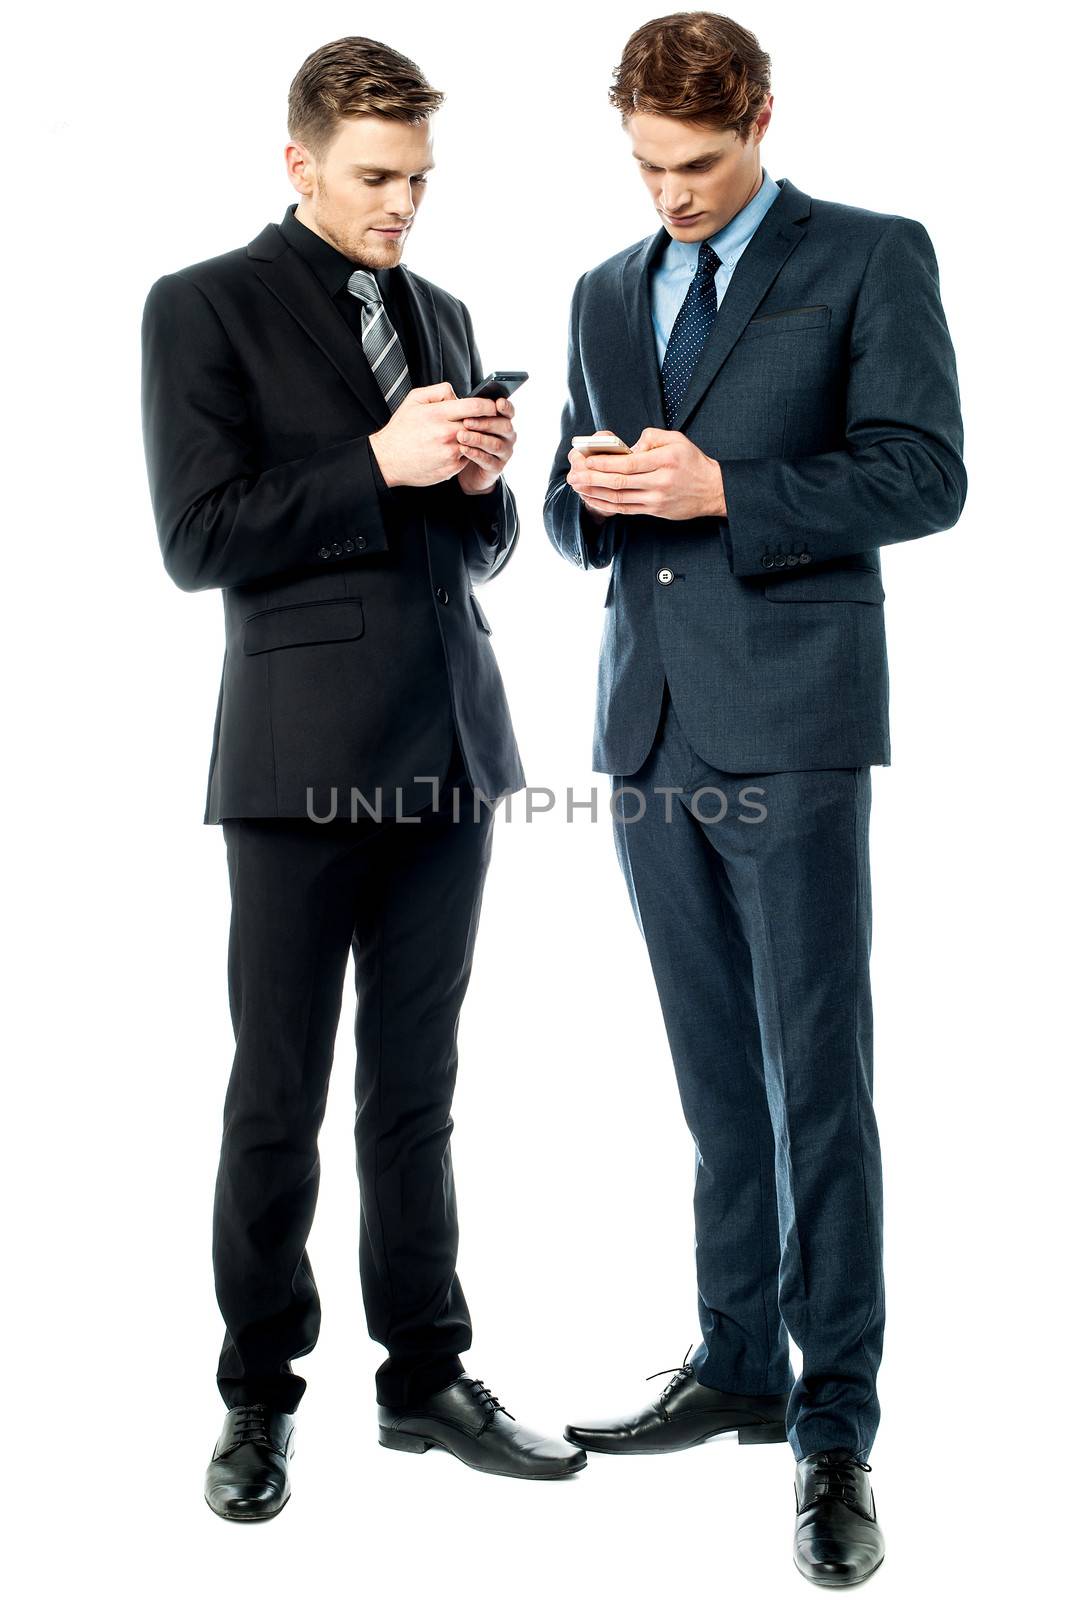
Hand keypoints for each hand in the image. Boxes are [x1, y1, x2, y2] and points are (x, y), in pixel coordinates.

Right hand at [369, 383, 505, 488]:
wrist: (388, 460)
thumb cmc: (401, 430)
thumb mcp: (414, 400)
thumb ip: (439, 391)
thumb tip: (458, 394)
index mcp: (439, 414)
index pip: (475, 406)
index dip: (488, 404)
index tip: (493, 405)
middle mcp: (446, 434)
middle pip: (479, 425)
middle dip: (485, 422)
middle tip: (487, 420)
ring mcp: (450, 453)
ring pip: (475, 442)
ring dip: (475, 438)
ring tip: (465, 435)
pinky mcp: (451, 468)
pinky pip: (467, 457)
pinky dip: (465, 452)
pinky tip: (453, 449)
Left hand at [456, 395, 516, 494]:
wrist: (468, 469)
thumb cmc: (469, 439)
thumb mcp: (470, 424)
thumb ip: (471, 413)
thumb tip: (462, 400)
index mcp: (504, 421)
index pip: (509, 412)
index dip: (506, 407)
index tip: (498, 403)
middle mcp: (508, 436)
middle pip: (504, 427)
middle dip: (485, 423)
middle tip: (466, 421)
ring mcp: (505, 453)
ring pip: (496, 445)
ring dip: (478, 439)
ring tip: (461, 436)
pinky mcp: (497, 468)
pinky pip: (488, 461)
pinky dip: (476, 454)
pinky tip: (463, 450)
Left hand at [567, 427, 725, 519]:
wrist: (712, 489)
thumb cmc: (692, 462)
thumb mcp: (677, 439)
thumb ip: (651, 437)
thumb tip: (627, 447)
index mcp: (665, 461)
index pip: (629, 464)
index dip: (605, 464)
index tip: (588, 460)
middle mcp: (660, 482)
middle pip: (620, 483)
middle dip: (593, 480)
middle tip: (574, 476)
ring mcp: (656, 499)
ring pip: (619, 498)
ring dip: (595, 494)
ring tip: (578, 487)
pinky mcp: (654, 511)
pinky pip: (625, 509)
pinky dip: (607, 504)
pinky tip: (593, 499)